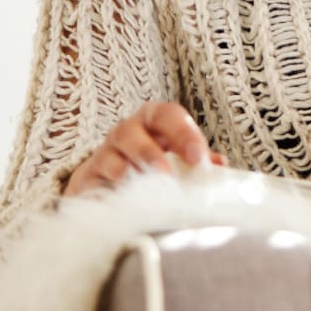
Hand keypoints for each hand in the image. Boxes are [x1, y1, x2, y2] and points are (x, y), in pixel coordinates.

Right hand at [63, 101, 226, 197]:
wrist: (109, 181)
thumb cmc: (152, 165)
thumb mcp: (177, 158)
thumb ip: (198, 161)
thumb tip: (220, 166)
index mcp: (155, 121)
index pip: (169, 115)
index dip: (184, 133)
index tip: (197, 157)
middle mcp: (128, 130)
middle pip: (134, 130)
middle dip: (150, 151)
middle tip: (166, 172)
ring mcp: (106, 150)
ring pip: (114, 153)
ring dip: (130, 170)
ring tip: (145, 185)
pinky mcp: (90, 173)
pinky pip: (100, 175)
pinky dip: (113, 185)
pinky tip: (126, 195)